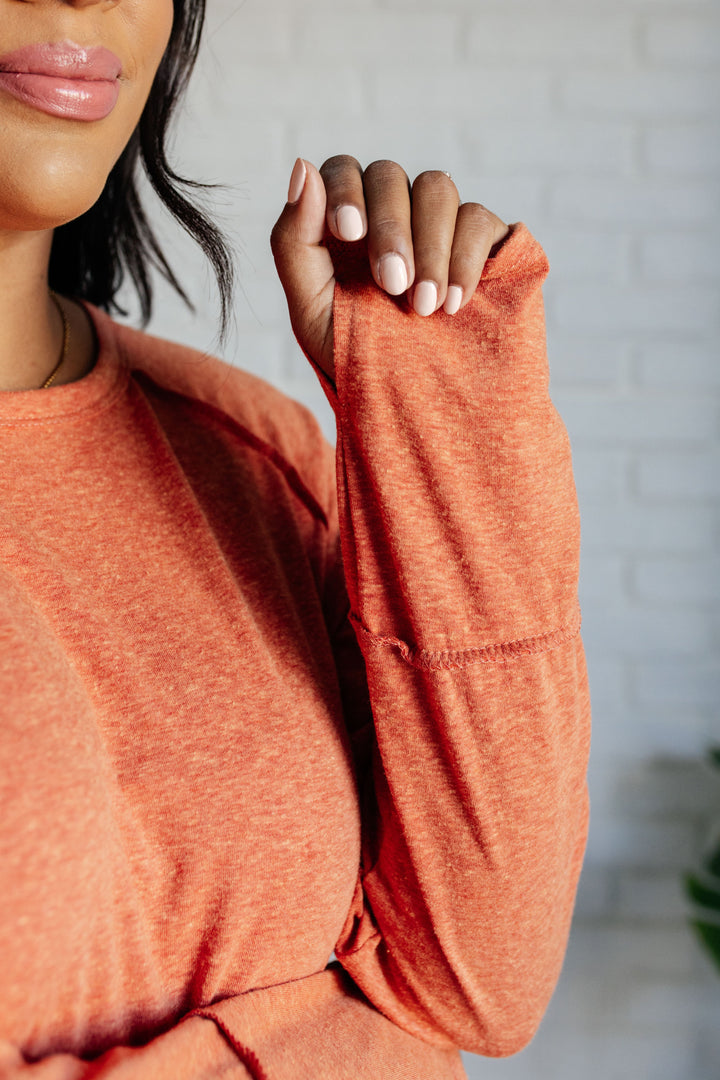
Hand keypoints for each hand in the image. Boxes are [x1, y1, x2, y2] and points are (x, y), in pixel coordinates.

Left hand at [270, 156, 509, 382]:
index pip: (344, 170)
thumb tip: (303, 168)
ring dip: (429, 246)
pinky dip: (465, 258)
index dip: (346, 189)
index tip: (348, 231)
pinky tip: (453, 305)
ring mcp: (439, 224)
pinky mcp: (484, 241)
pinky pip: (477, 218)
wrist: (414, 405)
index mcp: (347, 222)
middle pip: (389, 175)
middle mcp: (393, 213)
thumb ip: (295, 242)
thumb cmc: (354, 358)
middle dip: (389, 229)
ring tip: (424, 307)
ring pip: (436, 188)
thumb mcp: (310, 310)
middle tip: (392, 285)